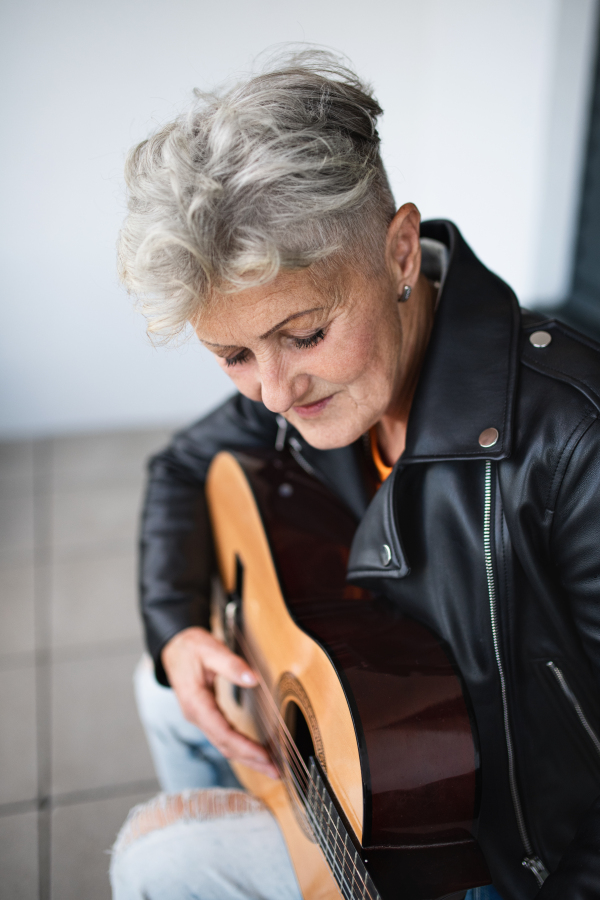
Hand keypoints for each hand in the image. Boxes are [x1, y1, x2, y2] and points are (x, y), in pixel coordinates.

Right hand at [161, 626, 277, 777]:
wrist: (174, 646)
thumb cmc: (191, 647)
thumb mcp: (210, 649)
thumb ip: (231, 664)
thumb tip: (253, 679)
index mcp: (196, 702)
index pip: (222, 732)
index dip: (244, 747)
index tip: (265, 755)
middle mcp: (196, 715)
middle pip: (225, 746)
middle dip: (251, 760)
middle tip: (276, 771)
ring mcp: (200, 718)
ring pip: (224, 745)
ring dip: (247, 758)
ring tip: (271, 767)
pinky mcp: (206, 716)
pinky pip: (224, 736)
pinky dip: (240, 746)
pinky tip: (255, 751)